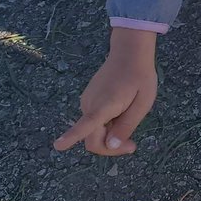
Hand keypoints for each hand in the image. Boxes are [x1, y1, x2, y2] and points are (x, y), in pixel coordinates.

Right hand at [53, 29, 157, 155]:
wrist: (129, 53)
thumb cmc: (140, 77)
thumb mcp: (142, 104)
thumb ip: (126, 126)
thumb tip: (110, 146)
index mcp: (104, 105)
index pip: (85, 125)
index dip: (71, 137)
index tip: (58, 145)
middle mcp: (89, 105)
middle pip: (92, 139)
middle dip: (110, 148)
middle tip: (132, 145)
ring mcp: (86, 102)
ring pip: (93, 131)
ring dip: (109, 135)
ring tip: (129, 119)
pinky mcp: (88, 100)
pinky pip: (94, 121)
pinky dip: (106, 125)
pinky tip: (121, 111)